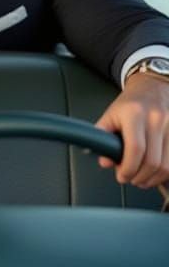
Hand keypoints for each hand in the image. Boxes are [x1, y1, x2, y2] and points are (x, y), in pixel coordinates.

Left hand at [95, 72, 168, 189]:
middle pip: (153, 161)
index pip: (135, 149)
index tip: (122, 175)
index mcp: (135, 113)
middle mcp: (157, 119)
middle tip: (130, 178)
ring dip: (153, 178)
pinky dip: (165, 173)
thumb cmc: (130, 104)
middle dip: (139, 177)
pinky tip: (155, 173)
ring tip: (141, 179)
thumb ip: (102, 138)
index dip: (128, 168)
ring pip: (167, 166)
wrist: (151, 88)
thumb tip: (104, 163)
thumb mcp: (110, 115)